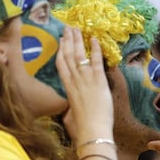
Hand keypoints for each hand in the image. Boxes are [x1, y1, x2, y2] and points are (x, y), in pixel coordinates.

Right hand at [56, 27, 113, 144]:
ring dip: (78, 40)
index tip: (61, 40)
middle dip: (68, 40)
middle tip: (68, 27)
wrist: (92, 132)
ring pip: (78, 55)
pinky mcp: (99, 81)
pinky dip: (95, 49)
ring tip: (77, 28)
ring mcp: (86, 79)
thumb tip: (68, 109)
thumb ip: (70, 107)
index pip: (61, 65)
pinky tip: (94, 39)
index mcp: (67, 88)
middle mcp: (74, 80)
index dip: (60, 50)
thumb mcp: (70, 115)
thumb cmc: (80, 128)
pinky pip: (96, 61)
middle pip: (68, 56)